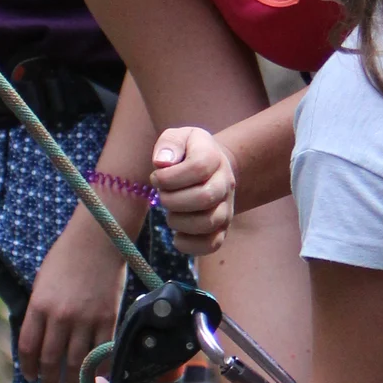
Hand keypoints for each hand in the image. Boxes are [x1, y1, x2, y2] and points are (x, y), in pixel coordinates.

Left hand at [17, 210, 126, 382]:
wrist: (98, 239)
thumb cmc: (67, 256)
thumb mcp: (43, 282)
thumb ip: (39, 311)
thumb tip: (38, 339)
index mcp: (39, 306)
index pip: (28, 348)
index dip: (28, 368)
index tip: (31, 377)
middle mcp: (60, 317)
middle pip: (50, 360)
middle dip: (49, 380)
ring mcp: (86, 320)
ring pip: (77, 362)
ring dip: (72, 379)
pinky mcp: (109, 319)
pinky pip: (103, 353)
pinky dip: (98, 368)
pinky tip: (95, 374)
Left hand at [150, 124, 235, 255]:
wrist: (213, 167)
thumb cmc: (188, 152)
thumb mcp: (178, 137)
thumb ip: (169, 143)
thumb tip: (162, 163)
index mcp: (214, 157)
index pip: (198, 167)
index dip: (170, 176)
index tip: (156, 177)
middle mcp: (225, 183)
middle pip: (204, 197)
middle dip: (172, 200)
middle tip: (162, 196)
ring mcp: (226, 207)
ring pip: (209, 222)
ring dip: (179, 221)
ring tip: (170, 213)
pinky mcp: (222, 228)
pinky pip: (212, 244)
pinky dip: (190, 246)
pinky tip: (177, 237)